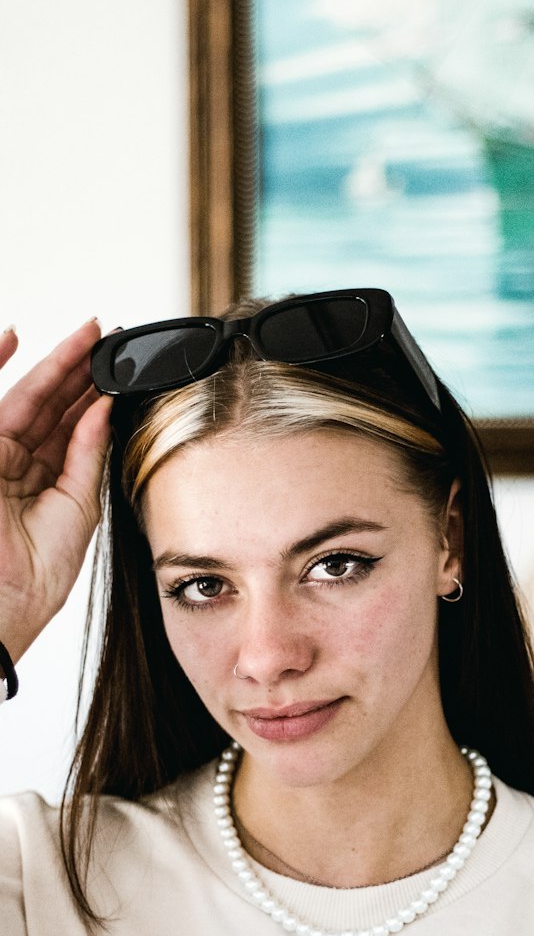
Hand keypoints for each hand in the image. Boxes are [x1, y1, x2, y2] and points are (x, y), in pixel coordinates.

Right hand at [0, 322, 111, 659]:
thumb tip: (104, 410)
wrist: (3, 602)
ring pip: (26, 397)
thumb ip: (89, 453)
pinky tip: (14, 336)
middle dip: (78, 368)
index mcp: (48, 481)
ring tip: (85, 334)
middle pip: (52, 404)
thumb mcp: (79, 505)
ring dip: (54, 364)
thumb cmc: (37, 574)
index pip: (72, 426)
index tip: (120, 368)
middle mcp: (19, 464)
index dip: (95, 395)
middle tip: (106, 336)